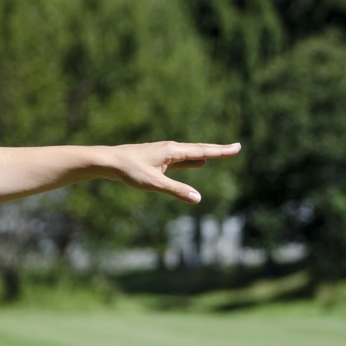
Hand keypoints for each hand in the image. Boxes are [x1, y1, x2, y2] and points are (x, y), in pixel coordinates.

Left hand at [101, 141, 240, 202]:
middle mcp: (170, 148)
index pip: (202, 151)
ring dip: (206, 154)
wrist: (108, 161)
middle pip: (199, 149)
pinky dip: (193, 160)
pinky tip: (197, 162)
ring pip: (191, 154)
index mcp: (172, 151)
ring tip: (220, 154)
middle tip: (236, 148)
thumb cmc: (129, 170)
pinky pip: (182, 159)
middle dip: (218, 150)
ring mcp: (164, 152)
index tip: (237, 147)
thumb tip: (197, 198)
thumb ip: (176, 190)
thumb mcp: (154, 183)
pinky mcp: (158, 158)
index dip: (221, 151)